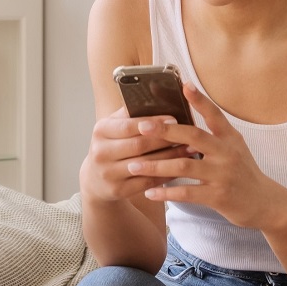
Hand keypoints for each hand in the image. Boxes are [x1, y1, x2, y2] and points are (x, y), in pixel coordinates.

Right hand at [80, 106, 195, 202]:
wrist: (96, 178)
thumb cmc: (113, 144)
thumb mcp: (115, 125)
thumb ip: (132, 112)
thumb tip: (159, 95)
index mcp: (101, 130)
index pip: (129, 125)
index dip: (153, 122)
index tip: (174, 118)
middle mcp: (100, 152)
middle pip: (139, 145)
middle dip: (166, 140)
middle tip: (189, 136)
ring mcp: (108, 174)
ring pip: (146, 165)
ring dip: (171, 158)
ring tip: (190, 150)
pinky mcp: (118, 191)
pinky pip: (148, 182)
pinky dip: (167, 175)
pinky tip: (181, 168)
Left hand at [127, 83, 278, 228]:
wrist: (266, 203)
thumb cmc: (243, 173)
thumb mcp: (235, 148)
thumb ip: (214, 134)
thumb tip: (184, 122)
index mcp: (230, 138)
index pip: (214, 114)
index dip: (199, 99)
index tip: (183, 84)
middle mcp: (227, 153)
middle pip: (193, 136)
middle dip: (165, 131)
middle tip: (141, 127)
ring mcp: (223, 175)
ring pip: (184, 166)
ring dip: (156, 166)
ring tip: (133, 166)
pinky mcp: (218, 196)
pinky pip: (187, 193)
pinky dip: (166, 192)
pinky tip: (149, 192)